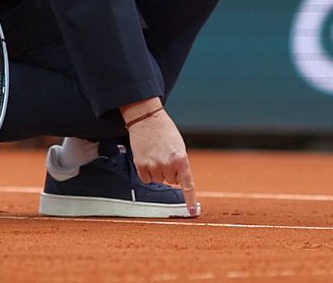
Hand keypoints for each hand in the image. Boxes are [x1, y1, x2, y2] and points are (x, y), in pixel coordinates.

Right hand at [123, 101, 199, 215]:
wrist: (147, 119)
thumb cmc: (165, 131)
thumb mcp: (179, 146)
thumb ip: (181, 163)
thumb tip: (177, 181)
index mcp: (181, 159)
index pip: (187, 185)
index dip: (190, 200)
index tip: (192, 212)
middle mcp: (168, 164)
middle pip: (171, 181)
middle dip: (170, 172)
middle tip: (165, 156)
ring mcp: (154, 165)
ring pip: (158, 180)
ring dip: (157, 171)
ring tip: (155, 155)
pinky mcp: (141, 165)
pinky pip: (146, 179)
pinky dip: (146, 173)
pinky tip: (147, 159)